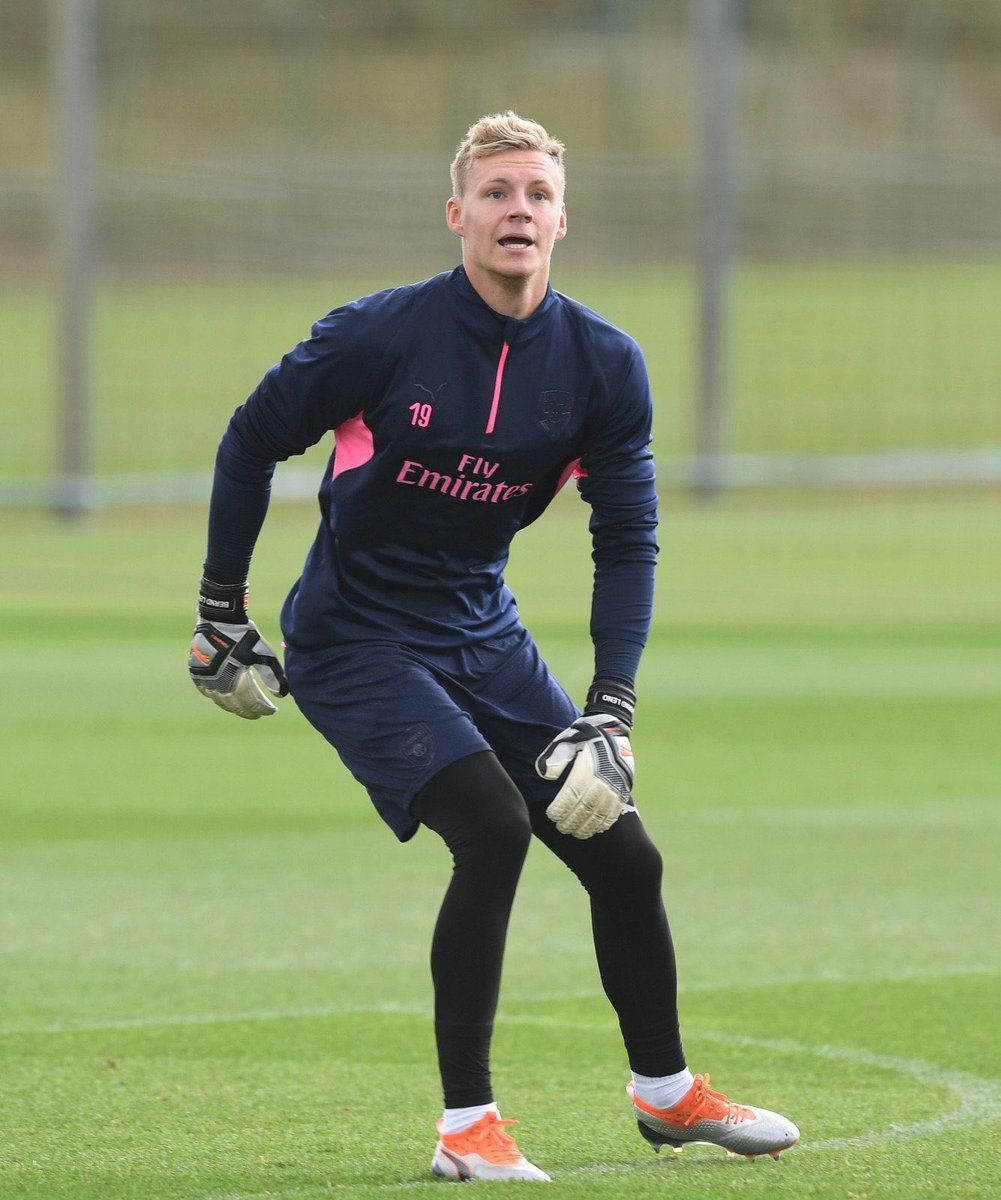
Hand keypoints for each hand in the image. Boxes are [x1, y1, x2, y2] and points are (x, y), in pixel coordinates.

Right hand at [188, 577, 287, 718]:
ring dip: (233, 707)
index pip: (252, 703)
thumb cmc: (245, 636)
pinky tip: (224, 698)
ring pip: (220, 701)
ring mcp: (205, 680)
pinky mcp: (197, 673)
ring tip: (244, 708)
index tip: (272, 710)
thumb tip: (282, 695)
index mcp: (235, 681)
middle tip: (259, 714)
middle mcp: (218, 684)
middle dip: (249, 711)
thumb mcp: (264, 654)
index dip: (263, 709)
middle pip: (236, 706)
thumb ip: (273, 676)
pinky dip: (217, 697)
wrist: (219, 619)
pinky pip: (207, 692)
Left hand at [535, 678, 636, 838]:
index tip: (551, 815)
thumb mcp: (566, 740)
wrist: (611, 727)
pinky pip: (615, 810)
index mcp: (587, 766)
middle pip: (585, 807)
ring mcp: (616, 784)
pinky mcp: (624, 787)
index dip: (561, 808)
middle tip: (561, 828)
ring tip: (577, 833)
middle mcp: (603, 777)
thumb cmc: (583, 735)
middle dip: (572, 821)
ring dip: (588, 825)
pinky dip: (605, 822)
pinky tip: (596, 829)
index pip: (571, 794)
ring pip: (601, 812)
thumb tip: (545, 775)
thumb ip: (555, 757)